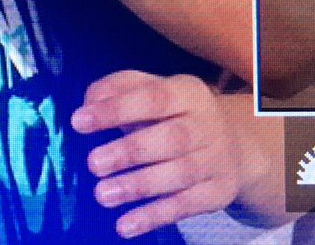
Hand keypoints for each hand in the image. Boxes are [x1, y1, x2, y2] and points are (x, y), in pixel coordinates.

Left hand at [70, 71, 262, 238]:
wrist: (235, 144)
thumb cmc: (173, 113)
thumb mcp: (150, 89)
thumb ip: (116, 89)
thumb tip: (89, 102)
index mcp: (187, 92)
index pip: (152, 97)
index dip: (115, 109)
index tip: (78, 122)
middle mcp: (207, 125)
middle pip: (171, 139)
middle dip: (129, 152)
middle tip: (93, 164)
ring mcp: (216, 160)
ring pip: (179, 175)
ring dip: (138, 186)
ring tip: (102, 194)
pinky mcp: (218, 192)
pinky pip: (186, 207)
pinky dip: (154, 216)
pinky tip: (125, 225)